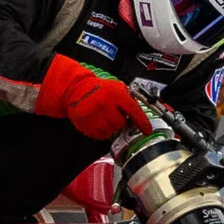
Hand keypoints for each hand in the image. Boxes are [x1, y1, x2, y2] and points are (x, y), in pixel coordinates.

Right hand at [36, 54, 150, 141]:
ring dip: (111, 126)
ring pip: (111, 130)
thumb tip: (140, 115)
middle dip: (121, 121)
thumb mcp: (117, 87)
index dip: (142, 123)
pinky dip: (102, 131)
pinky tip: (98, 121)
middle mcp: (105, 104)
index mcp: (116, 94)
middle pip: (121, 123)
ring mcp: (94, 115)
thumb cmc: (100, 89)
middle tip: (114, 114)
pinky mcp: (86, 124)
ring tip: (105, 116)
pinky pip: (101, 135)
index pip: (134, 111)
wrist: (76, 90)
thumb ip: (130, 99)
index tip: (147, 130)